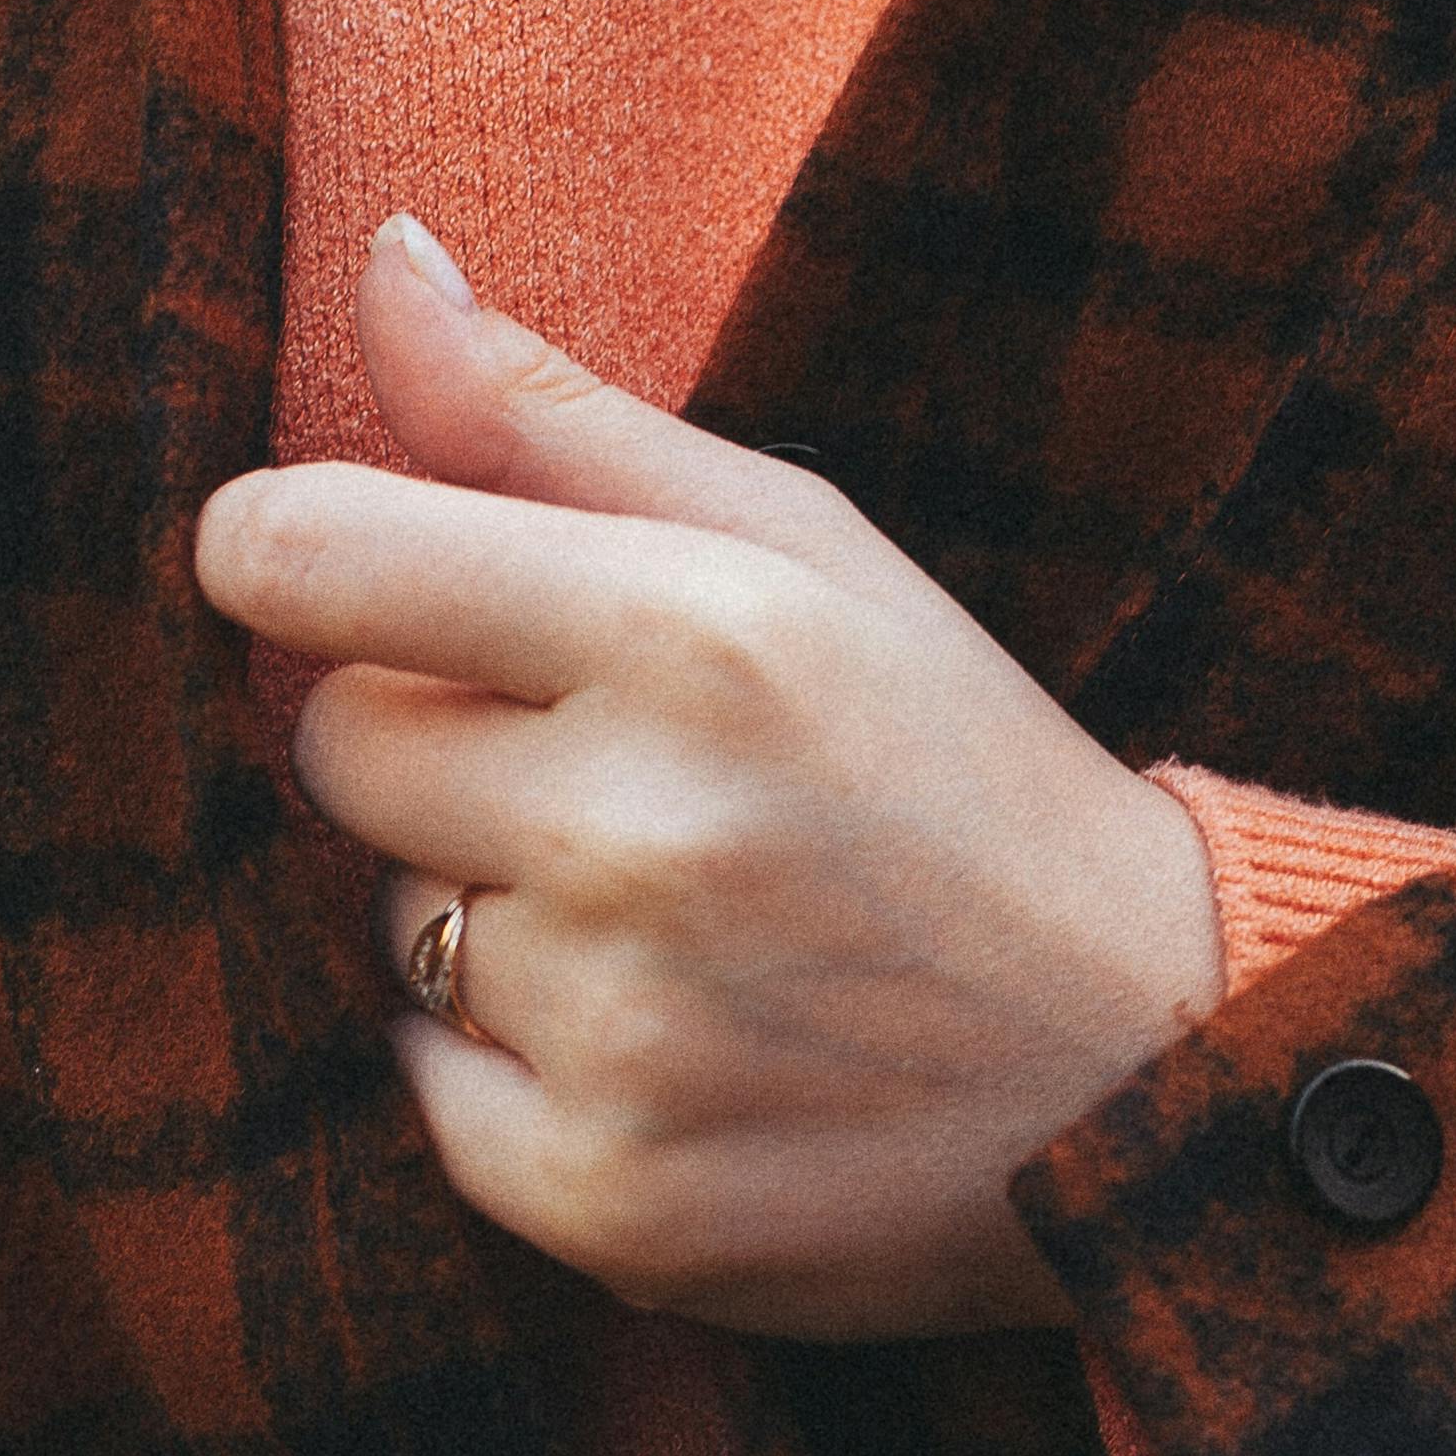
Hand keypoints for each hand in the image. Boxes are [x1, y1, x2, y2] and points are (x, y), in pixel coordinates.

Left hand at [193, 217, 1225, 1336]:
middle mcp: (644, 831)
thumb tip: (382, 257)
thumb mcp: (807, 550)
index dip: (294, 555)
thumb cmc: (959, 771)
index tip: (339, 575)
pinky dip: (521, 1072)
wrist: (1161, 1068)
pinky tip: (682, 1050)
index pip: (310, 555)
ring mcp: (622, 1030)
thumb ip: (559, 420)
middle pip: (337, 745)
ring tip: (689, 928)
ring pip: (392, 921)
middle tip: (625, 781)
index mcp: (695, 631)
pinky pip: (429, 1089)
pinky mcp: (606, 1198)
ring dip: (500, 914)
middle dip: (442, 746)